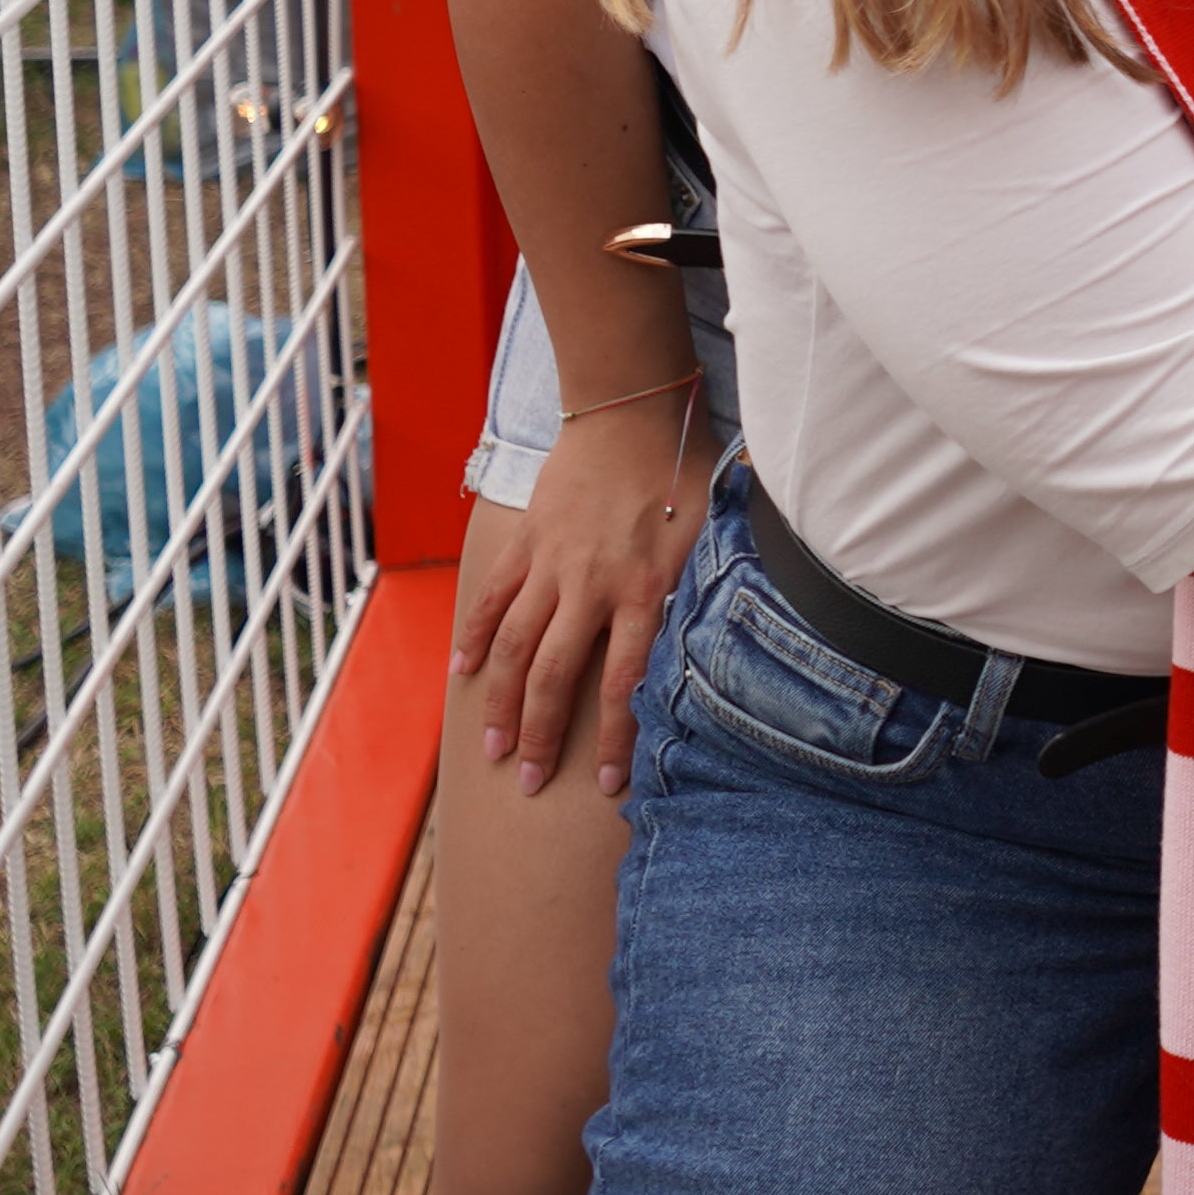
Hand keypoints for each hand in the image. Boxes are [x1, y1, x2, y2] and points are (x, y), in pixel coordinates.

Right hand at [455, 385, 711, 798]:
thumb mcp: (715, 537)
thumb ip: (709, 593)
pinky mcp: (526, 544)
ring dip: (499, 702)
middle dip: (539, 736)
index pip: (627, 683)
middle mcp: (592, 587)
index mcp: (646, 591)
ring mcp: (552, 566)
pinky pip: (492, 599)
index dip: (617, 738)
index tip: (610, 784)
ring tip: (491, 748)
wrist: (633, 410)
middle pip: (553, 677)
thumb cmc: (686, 472)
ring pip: (512, 647)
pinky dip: (473, 637)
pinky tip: (464, 675)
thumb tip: (729, 646)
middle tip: (529, 782)